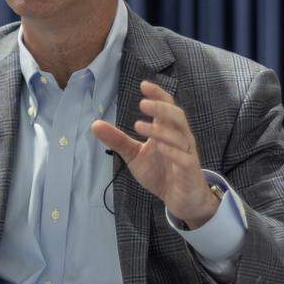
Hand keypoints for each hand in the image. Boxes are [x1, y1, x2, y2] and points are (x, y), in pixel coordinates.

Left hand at [91, 80, 218, 228]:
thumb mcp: (134, 155)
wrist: (181, 199)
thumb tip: (94, 124)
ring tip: (139, 125)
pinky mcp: (189, 171)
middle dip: (161, 108)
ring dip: (160, 130)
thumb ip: (118, 140)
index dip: (158, 95)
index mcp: (168, 131)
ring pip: (180, 136)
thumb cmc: (160, 172)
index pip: (167, 107)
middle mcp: (180, 138)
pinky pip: (184, 158)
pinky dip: (172, 152)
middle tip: (142, 103)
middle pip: (177, 116)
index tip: (143, 84)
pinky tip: (159, 147)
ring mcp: (186, 154)